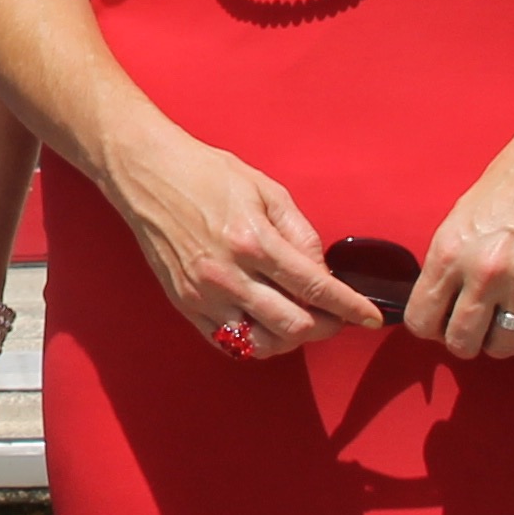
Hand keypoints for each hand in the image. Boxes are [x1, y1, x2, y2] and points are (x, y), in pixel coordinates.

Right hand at [99, 117, 385, 356]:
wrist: (143, 171)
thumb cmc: (203, 172)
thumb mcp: (264, 189)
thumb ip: (300, 233)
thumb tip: (320, 272)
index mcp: (252, 240)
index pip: (316, 288)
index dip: (351, 307)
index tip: (370, 318)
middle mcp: (227, 273)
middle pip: (294, 325)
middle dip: (327, 327)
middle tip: (336, 318)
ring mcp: (202, 293)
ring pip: (263, 343)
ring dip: (291, 339)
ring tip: (299, 321)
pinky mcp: (183, 303)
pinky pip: (228, 343)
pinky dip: (255, 342)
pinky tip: (265, 324)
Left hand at [404, 54, 513, 361]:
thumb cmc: (504, 189)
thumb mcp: (456, 222)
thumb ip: (445, 265)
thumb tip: (436, 303)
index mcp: (447, 254)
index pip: (422, 319)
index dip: (428, 329)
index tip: (438, 325)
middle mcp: (481, 274)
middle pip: (461, 341)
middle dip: (463, 343)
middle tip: (472, 330)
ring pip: (502, 346)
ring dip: (500, 344)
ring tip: (501, 328)